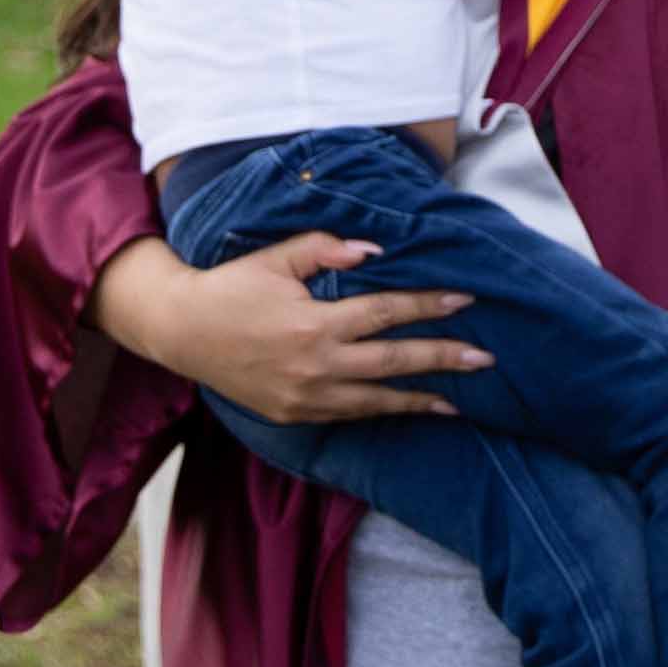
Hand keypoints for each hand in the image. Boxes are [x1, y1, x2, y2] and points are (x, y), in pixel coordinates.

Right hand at [95, 232, 490, 424]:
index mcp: (313, 322)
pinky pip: (349, 416)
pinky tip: (407, 408)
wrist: (183, 332)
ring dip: (420, 399)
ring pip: (376, 401)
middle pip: (393, 361)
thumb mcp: (276, 257)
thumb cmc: (233, 287)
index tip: (465, 299)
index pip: (385, 312)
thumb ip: (326, 250)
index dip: (427, 305)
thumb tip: (375, 250)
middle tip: (485, 359)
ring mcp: (305, 397)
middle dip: (442, 358)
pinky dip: (382, 413)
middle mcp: (314, 366)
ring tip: (459, 402)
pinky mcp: (295, 416)